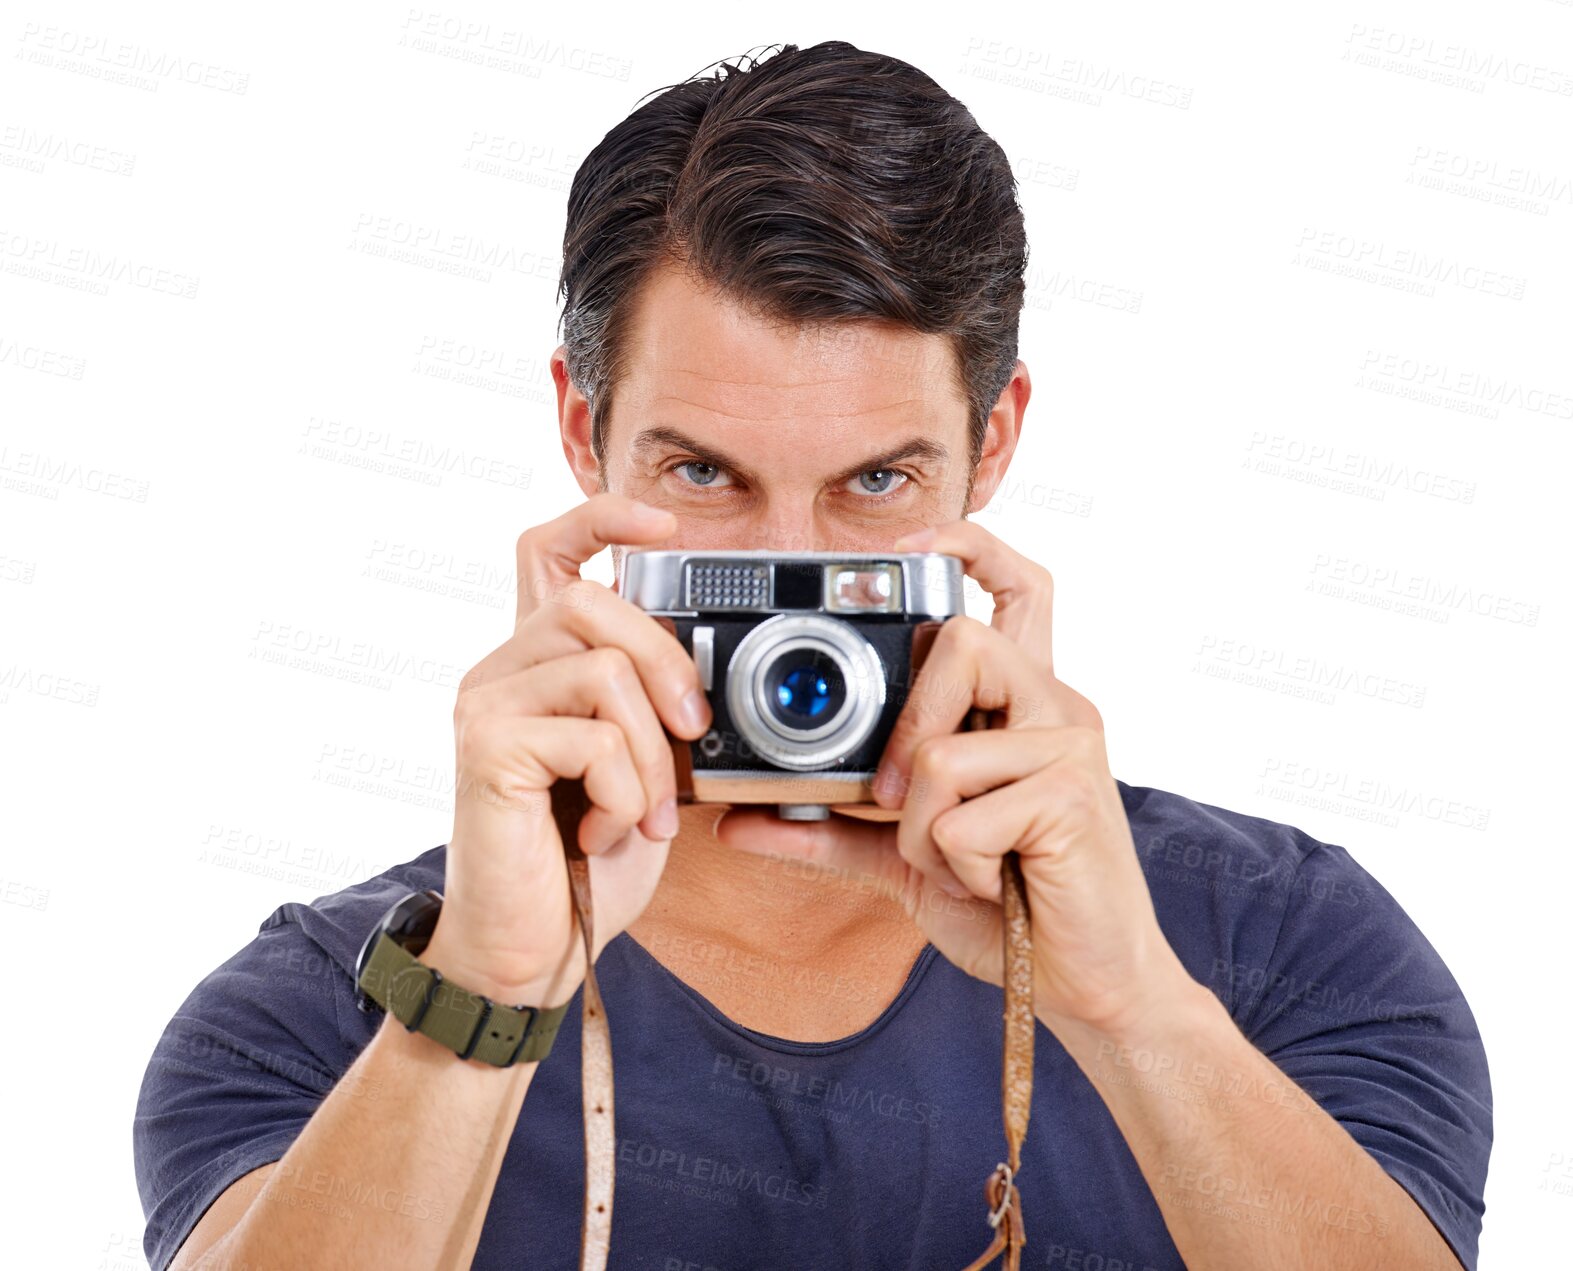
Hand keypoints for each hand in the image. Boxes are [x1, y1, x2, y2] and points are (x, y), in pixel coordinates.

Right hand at [422, 494, 712, 1008]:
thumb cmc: (586, 861)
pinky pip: (591, 734)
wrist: (529, 952)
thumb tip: (710, 673)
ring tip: (646, 813)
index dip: (605, 515)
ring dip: (653, 752)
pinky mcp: (485, 748)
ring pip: (604, 668)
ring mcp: (487, 703)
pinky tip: (605, 830)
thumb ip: (656, 710)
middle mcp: (502, 669)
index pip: (550, 548)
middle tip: (692, 737)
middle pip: (594, 599)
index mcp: (541, 664)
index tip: (666, 526)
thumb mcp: (644, 769)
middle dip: (668, 664)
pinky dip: (626, 790)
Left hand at [715, 519, 1191, 1039]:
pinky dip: (952, 866)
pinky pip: (959, 815)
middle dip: (910, 724)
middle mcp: (1054, 705)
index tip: (915, 542)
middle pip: (964, 639)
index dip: (971, 544)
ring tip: (964, 866)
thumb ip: (829, 829)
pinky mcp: (1074, 793)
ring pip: (939, 748)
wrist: (1084, 985)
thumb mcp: (904, 859)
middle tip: (898, 800)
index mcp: (1020, 706)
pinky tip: (996, 886)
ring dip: (921, 831)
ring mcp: (1070, 744)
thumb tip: (735, 822)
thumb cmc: (1005, 907)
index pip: (1018, 587)